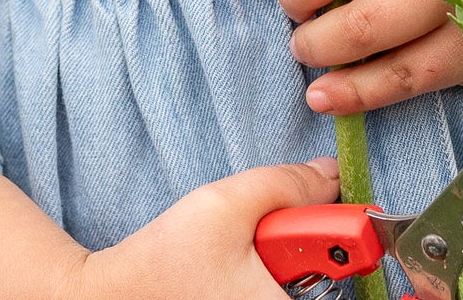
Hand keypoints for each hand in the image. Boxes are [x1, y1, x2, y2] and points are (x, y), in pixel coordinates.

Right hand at [78, 157, 340, 299]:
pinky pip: (275, 299)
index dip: (351, 253)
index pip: (350, 285)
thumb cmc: (164, 259)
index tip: (340, 233)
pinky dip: (270, 285)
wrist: (110, 297)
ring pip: (300, 295)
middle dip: (313, 263)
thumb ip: (288, 184)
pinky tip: (237, 275)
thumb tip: (334, 175)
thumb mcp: (228, 204)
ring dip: (289, 273)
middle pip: (327, 291)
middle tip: (275, 244)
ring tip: (247, 259)